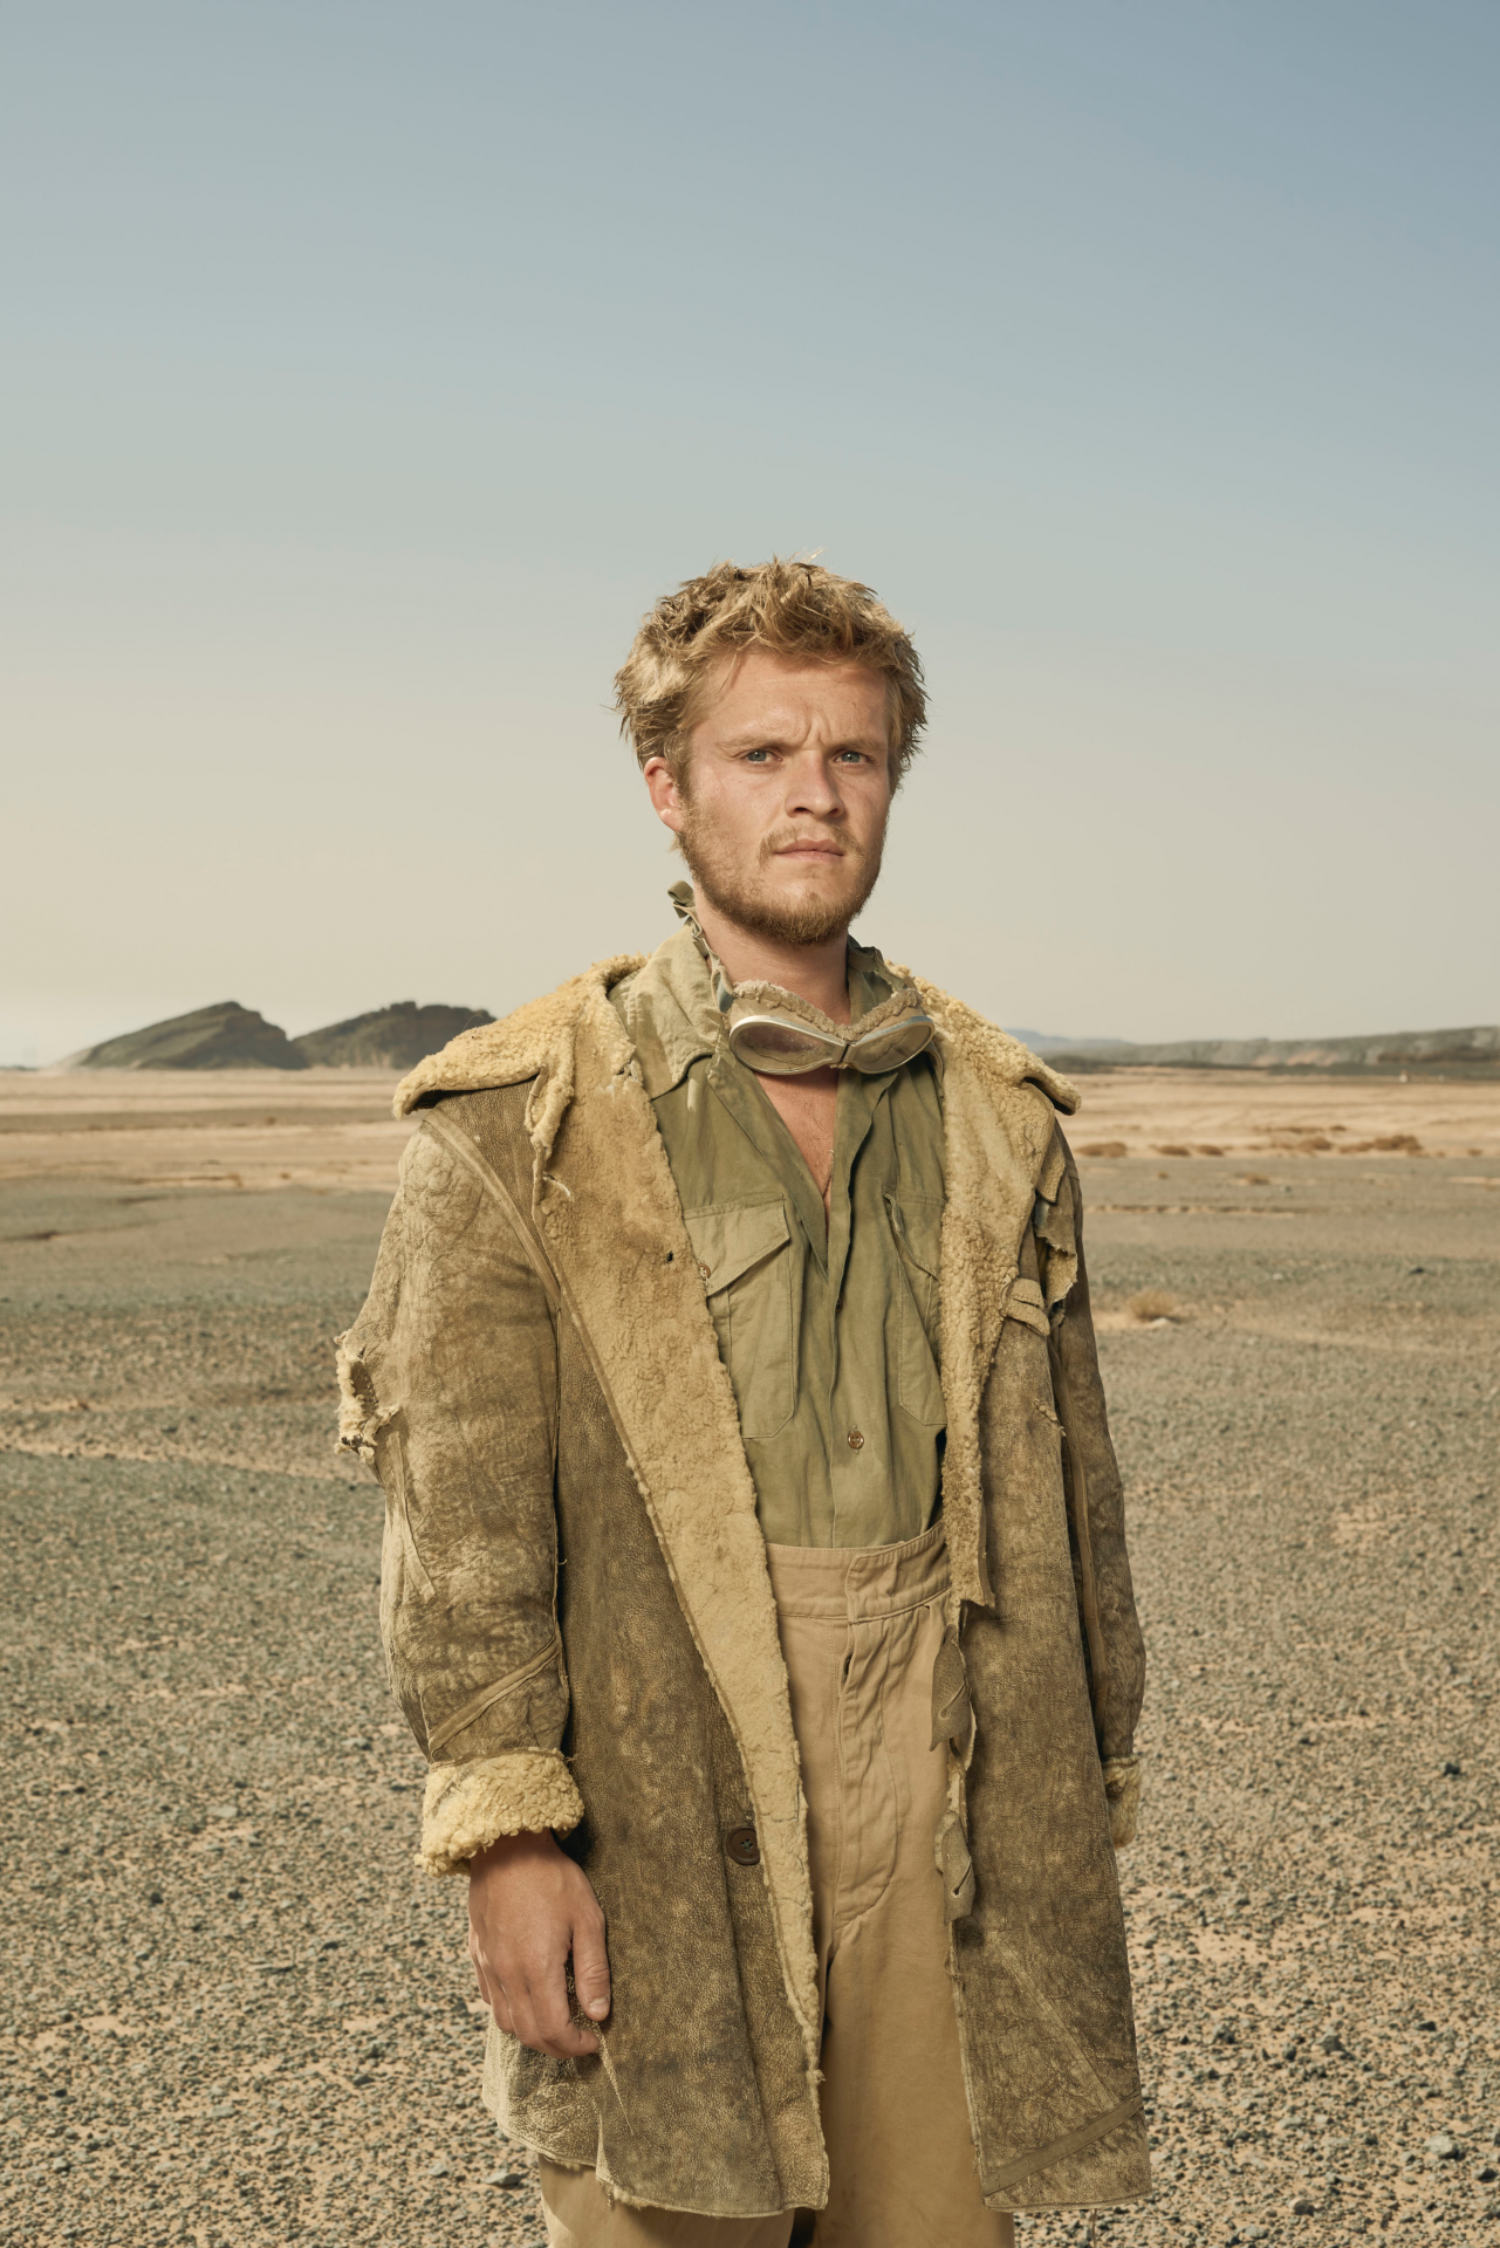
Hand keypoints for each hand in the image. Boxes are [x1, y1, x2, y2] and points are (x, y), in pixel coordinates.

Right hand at [468, 1830, 609, 2057]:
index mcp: (537, 1968)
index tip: (593, 2041)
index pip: (553, 2030)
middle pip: (528, 2035)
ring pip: (506, 2022)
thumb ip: (593, 1970)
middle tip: (577, 2041)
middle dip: (556, 2048)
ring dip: (531, 2033)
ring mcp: (488, 1965)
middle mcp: (507, 1974)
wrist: (507, 1846)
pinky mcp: (477, 1954)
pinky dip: (511, 2012)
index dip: (575, 2045)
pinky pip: (490, 1999)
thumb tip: (598, 2014)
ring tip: (555, 2022)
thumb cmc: (552, 1878)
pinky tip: (528, 1998)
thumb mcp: (587, 1918)